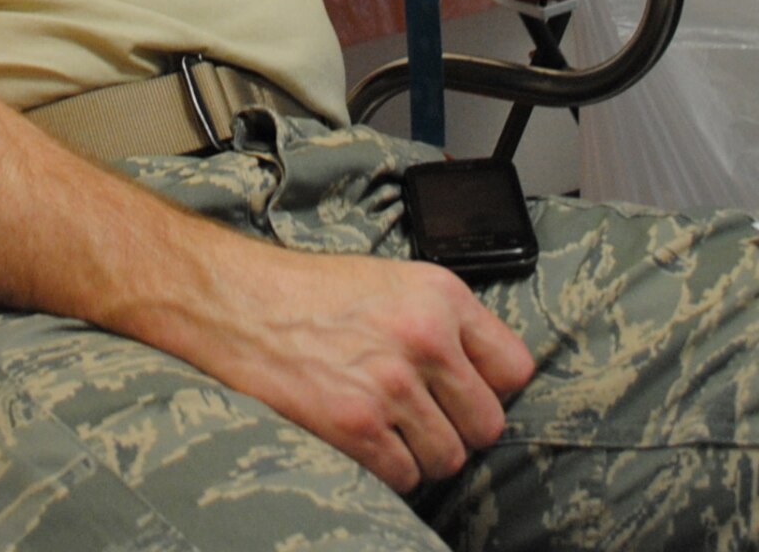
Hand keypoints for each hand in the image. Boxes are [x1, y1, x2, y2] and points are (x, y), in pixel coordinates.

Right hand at [188, 240, 535, 492]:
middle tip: (427, 417)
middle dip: (460, 428)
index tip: (474, 393)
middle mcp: (426, 338)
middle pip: (488, 424)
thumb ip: (446, 320)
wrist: (242, 303)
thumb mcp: (396, 281)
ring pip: (449, 458)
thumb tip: (488, 375)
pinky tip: (365, 438)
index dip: (495, 388)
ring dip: (423, 453)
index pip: (516, 367)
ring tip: (390, 426)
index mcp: (442, 295)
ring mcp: (392, 385)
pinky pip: (405, 477)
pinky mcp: (357, 426)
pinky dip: (389, 469)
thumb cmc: (314, 293)